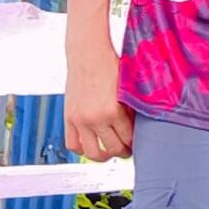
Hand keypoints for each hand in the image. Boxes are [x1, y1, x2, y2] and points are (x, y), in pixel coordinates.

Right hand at [65, 42, 133, 161]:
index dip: (134, 143)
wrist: (88, 52)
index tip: (136, 143)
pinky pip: (73, 144)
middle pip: (112, 149)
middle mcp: (96, 118)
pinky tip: (91, 146)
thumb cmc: (109, 64)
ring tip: (109, 152)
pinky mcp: (69, 118)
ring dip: (103, 156)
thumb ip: (132, 107)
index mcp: (114, 110)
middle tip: (126, 149)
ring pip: (92, 152)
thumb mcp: (127, 86)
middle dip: (122, 151)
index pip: (128, 139)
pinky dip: (82, 149)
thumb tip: (140, 125)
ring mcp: (81, 120)